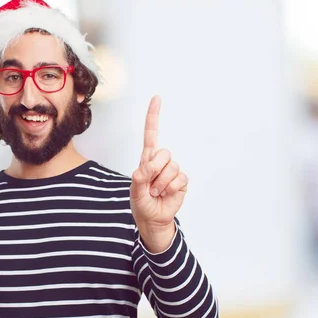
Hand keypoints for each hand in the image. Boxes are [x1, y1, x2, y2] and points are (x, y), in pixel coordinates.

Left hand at [130, 96, 188, 252]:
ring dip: (161, 183)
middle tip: (149, 184)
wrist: (153, 219)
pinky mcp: (182, 180)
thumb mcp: (135, 190)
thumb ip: (140, 176)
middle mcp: (160, 161)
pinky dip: (170, 188)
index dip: (154, 116)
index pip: (151, 134)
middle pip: (163, 152)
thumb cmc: (141, 202)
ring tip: (156, 192)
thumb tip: (149, 166)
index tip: (157, 98)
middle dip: (155, 169)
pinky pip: (180, 178)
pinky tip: (165, 194)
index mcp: (147, 158)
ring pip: (172, 167)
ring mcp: (172, 170)